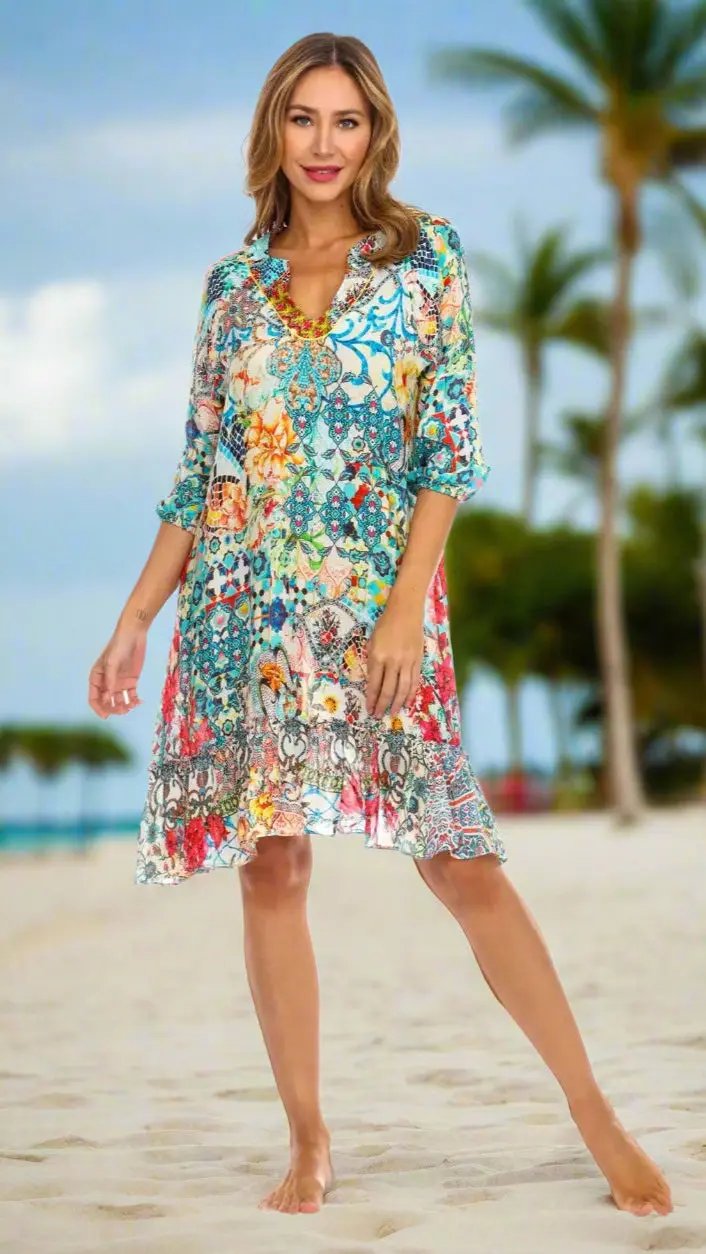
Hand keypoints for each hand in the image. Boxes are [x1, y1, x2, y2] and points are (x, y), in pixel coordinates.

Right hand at [88, 627, 146, 718]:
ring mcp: (119, 683)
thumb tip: (108, 699)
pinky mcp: (131, 681)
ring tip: (132, 706)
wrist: (134, 635)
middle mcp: (107, 682)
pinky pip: (131, 695)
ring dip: (124, 707)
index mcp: (97, 678)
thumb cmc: (118, 646)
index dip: (98, 708)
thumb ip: (110, 681)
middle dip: (113, 709)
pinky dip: (134, 701)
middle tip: (123, 710)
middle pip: (107, 702)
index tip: (106, 716)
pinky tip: (139, 702)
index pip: (94, 698)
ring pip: (119, 701)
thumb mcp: (112, 663)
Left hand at [365, 601, 423, 717]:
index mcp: (378, 656)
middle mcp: (393, 661)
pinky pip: (414, 681)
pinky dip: (410, 694)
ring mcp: (407, 662)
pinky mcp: (418, 660)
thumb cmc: (385, 625)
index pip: (374, 684)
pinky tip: (406, 702)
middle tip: (378, 715)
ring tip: (392, 713)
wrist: (405, 611)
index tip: (368, 709)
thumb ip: (372, 662)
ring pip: (403, 689)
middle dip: (382, 705)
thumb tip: (373, 682)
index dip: (371, 699)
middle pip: (388, 690)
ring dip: (397, 704)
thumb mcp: (372, 642)